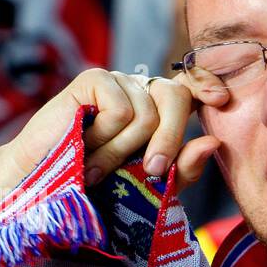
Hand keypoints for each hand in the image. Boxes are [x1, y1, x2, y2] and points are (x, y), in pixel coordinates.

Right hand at [8, 68, 224, 191]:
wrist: (44, 186)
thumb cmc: (95, 186)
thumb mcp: (148, 185)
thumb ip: (182, 168)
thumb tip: (212, 143)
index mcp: (156, 107)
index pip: (189, 86)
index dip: (207, 84)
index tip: (221, 100)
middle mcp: (138, 89)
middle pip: (175, 97)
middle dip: (168, 140)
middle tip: (152, 172)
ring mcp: (116, 81)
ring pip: (147, 114)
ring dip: (122, 151)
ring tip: (99, 168)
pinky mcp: (93, 79)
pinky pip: (122, 110)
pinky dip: (106, 138)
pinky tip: (86, 146)